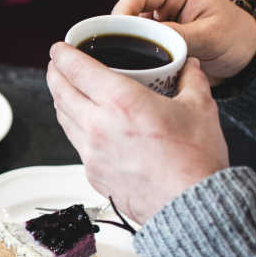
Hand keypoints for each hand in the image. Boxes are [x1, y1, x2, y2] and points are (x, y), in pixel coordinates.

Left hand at [46, 43, 228, 223]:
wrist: (189, 208)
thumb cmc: (195, 161)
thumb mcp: (200, 109)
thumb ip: (192, 81)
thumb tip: (191, 66)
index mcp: (120, 101)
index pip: (77, 69)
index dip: (63, 55)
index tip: (59, 48)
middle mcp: (97, 125)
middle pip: (60, 92)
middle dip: (55, 74)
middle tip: (56, 65)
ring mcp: (91, 152)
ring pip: (63, 118)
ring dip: (60, 100)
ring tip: (65, 91)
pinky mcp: (92, 173)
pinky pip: (76, 143)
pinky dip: (74, 127)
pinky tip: (84, 124)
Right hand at [112, 0, 255, 84]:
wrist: (248, 59)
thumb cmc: (236, 38)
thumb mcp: (208, 36)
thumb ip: (176, 35)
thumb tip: (143, 39)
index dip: (121, 12)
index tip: (113, 34)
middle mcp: (163, 4)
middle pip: (128, 13)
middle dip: (120, 33)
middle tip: (114, 55)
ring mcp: (159, 24)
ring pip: (130, 32)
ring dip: (127, 48)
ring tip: (123, 65)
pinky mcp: (159, 42)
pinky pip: (139, 48)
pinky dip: (135, 59)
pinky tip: (133, 70)